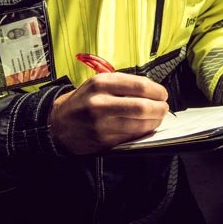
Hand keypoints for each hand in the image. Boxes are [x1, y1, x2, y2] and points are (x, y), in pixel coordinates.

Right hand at [50, 72, 169, 153]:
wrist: (59, 123)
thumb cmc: (83, 101)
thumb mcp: (98, 83)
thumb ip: (124, 83)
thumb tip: (153, 90)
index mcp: (101, 83)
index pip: (139, 85)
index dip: (157, 91)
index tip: (162, 94)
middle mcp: (100, 102)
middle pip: (142, 106)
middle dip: (160, 108)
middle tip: (164, 107)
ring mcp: (101, 124)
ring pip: (139, 124)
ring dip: (154, 121)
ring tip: (157, 117)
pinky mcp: (103, 140)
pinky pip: (132, 136)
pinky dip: (143, 131)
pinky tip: (145, 127)